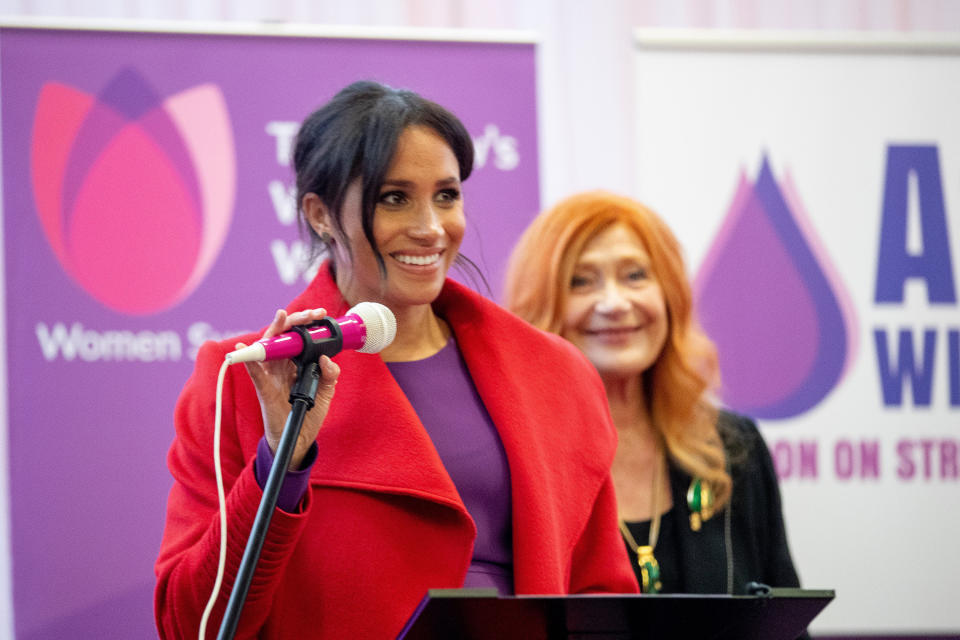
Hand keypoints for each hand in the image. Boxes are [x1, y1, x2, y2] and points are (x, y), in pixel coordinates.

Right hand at [238, 308, 340, 469]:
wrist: (300, 437)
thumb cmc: (309, 412)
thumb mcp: (326, 392)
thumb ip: (330, 374)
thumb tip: (326, 358)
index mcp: (296, 362)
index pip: (298, 336)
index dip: (307, 323)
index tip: (319, 314)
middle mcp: (282, 364)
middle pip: (283, 336)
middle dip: (295, 321)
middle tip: (310, 314)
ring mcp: (271, 374)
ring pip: (268, 347)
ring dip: (275, 331)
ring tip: (282, 316)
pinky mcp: (264, 388)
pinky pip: (255, 372)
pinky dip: (249, 361)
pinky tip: (245, 349)